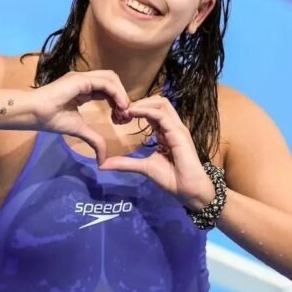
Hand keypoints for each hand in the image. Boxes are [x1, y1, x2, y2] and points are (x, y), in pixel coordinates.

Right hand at [31, 70, 130, 163]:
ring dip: (121, 94)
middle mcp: (84, 81)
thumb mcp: (79, 130)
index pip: (107, 90)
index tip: (120, 119)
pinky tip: (119, 106)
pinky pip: (105, 82)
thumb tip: (103, 160)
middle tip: (125, 115)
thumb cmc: (51, 120)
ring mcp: (82, 78)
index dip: (117, 102)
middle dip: (122, 96)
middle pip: (112, 81)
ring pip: (111, 78)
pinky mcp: (80, 79)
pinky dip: (116, 93)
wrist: (35, 113)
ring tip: (123, 111)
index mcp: (83, 90)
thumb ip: (94, 140)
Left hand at [99, 95, 215, 209]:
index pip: (152, 110)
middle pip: (158, 101)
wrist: (188, 190)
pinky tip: (133, 113)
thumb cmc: (171, 179)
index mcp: (166, 131)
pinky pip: (161, 115)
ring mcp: (177, 128)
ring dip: (142, 103)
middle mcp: (172, 126)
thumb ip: (126, 163)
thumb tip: (103, 165)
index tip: (120, 116)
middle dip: (139, 102)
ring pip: (161, 103)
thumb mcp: (144, 167)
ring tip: (127, 111)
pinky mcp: (178, 132)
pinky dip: (146, 111)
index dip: (137, 109)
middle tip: (122, 111)